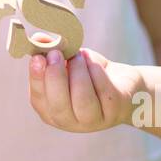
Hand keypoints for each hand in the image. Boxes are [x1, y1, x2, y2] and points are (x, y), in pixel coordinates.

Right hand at [28, 48, 142, 132]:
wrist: (123, 83)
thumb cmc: (89, 74)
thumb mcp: (67, 63)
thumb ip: (50, 53)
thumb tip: (38, 39)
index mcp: (52, 112)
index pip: (39, 101)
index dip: (37, 80)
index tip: (38, 58)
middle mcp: (71, 122)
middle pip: (59, 106)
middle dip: (55, 78)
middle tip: (55, 53)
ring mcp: (95, 120)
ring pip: (82, 99)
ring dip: (78, 71)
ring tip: (78, 55)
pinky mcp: (115, 110)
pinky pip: (103, 90)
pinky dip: (95, 70)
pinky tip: (92, 59)